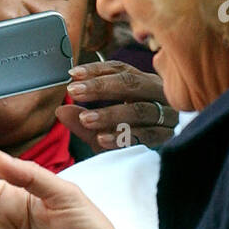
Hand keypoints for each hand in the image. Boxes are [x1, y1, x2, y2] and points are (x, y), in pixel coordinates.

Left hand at [57, 61, 176, 149]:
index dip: (95, 70)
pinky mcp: (168, 135)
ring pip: (139, 109)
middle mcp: (157, 93)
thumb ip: (81, 119)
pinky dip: (123, 136)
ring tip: (85, 119)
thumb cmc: (125, 135)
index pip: (119, 69)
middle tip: (74, 91)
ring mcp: (166, 113)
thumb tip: (61, 111)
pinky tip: (102, 139)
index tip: (73, 74)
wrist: (153, 158)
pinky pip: (146, 134)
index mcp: (142, 81)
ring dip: (110, 114)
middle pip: (131, 84)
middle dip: (100, 87)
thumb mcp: (100, 126)